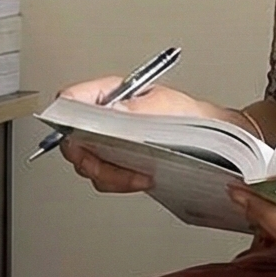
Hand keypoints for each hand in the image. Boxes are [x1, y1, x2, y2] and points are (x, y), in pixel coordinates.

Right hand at [55, 78, 245, 196]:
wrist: (209, 141)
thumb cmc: (189, 116)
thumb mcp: (165, 105)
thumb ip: (138, 108)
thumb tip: (113, 110)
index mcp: (109, 94)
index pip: (71, 100)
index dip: (67, 117)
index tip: (79, 136)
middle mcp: (102, 118)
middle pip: (73, 139)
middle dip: (91, 158)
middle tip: (111, 167)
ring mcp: (107, 141)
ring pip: (87, 162)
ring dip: (109, 175)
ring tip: (137, 177)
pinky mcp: (116, 162)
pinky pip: (103, 176)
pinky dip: (118, 182)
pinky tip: (140, 180)